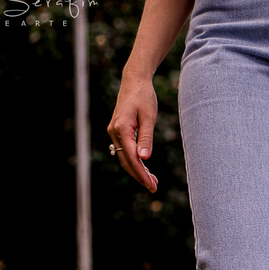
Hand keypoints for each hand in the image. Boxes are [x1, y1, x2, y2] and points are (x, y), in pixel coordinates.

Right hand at [107, 72, 159, 192]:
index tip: (152, 185)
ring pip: (124, 157)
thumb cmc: (144, 97)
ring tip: (152, 181)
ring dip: (137, 170)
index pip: (132, 158)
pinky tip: (145, 167)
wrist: (134, 82)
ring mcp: (114, 132)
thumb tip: (144, 158)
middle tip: (154, 187)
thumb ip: (146, 138)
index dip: (142, 174)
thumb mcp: (149, 117)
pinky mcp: (117, 131)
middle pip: (126, 161)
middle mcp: (114, 132)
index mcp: (121, 129)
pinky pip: (125, 151)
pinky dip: (134, 161)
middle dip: (140, 176)